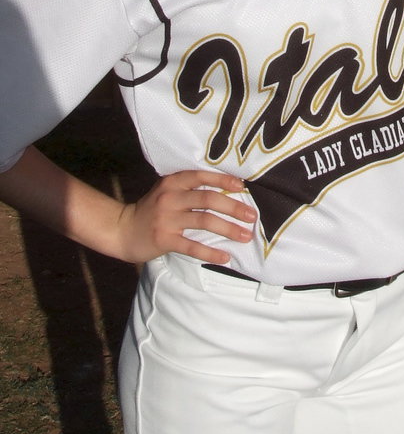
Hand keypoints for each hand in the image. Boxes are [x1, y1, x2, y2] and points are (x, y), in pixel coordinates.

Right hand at [115, 170, 255, 264]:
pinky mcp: (164, 239)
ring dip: (228, 229)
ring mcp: (166, 219)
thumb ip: (190, 189)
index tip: (244, 187)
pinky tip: (226, 257)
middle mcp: (170, 198)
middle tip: (252, 216)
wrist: (122, 230)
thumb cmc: (152, 210)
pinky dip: (211, 252)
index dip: (224, 180)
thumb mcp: (167, 191)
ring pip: (204, 221)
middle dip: (233, 207)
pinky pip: (192, 246)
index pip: (201, 176)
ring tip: (245, 236)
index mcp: (173, 182)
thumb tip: (227, 192)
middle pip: (208, 199)